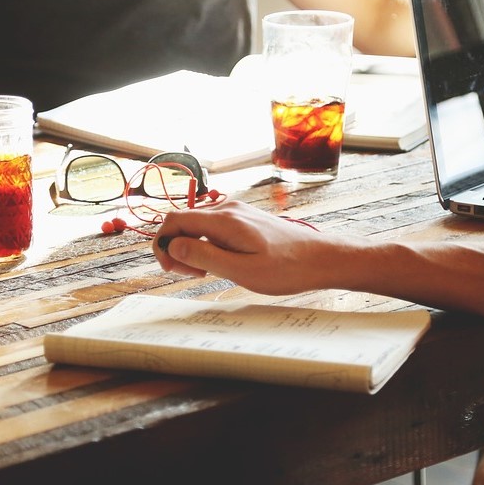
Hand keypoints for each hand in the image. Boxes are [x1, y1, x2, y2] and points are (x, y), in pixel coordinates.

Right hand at [154, 200, 335, 295]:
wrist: (321, 258)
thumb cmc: (286, 268)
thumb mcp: (241, 270)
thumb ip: (204, 256)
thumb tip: (171, 246)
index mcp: (223, 220)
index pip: (174, 220)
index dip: (162, 244)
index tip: (171, 269)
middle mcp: (226, 209)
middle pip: (183, 222)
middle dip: (177, 249)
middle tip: (194, 275)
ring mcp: (235, 212)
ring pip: (196, 226)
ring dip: (192, 249)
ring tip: (209, 272)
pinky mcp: (242, 219)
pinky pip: (211, 228)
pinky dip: (207, 245)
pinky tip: (221, 263)